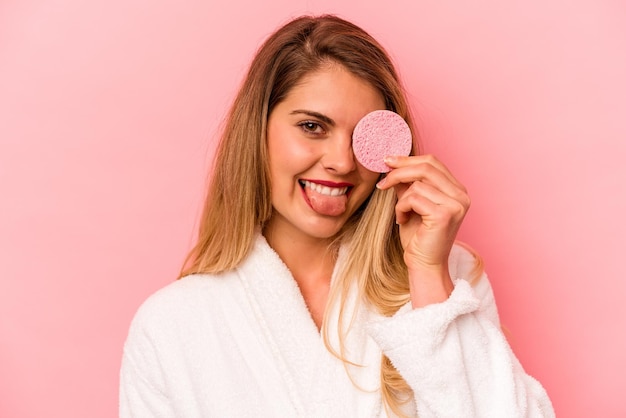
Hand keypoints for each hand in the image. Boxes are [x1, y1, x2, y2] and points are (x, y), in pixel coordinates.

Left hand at [376, 155, 470, 304]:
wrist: (424, 265)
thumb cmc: (418, 237)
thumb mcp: (411, 204)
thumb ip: (408, 184)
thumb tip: (393, 163)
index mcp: (457, 190)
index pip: (433, 162)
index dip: (408, 159)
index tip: (387, 161)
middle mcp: (461, 195)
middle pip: (426, 167)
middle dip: (399, 171)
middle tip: (382, 182)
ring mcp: (456, 204)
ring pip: (417, 184)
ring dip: (400, 198)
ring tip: (400, 214)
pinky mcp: (445, 214)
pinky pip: (413, 198)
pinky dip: (401, 207)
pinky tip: (401, 220)